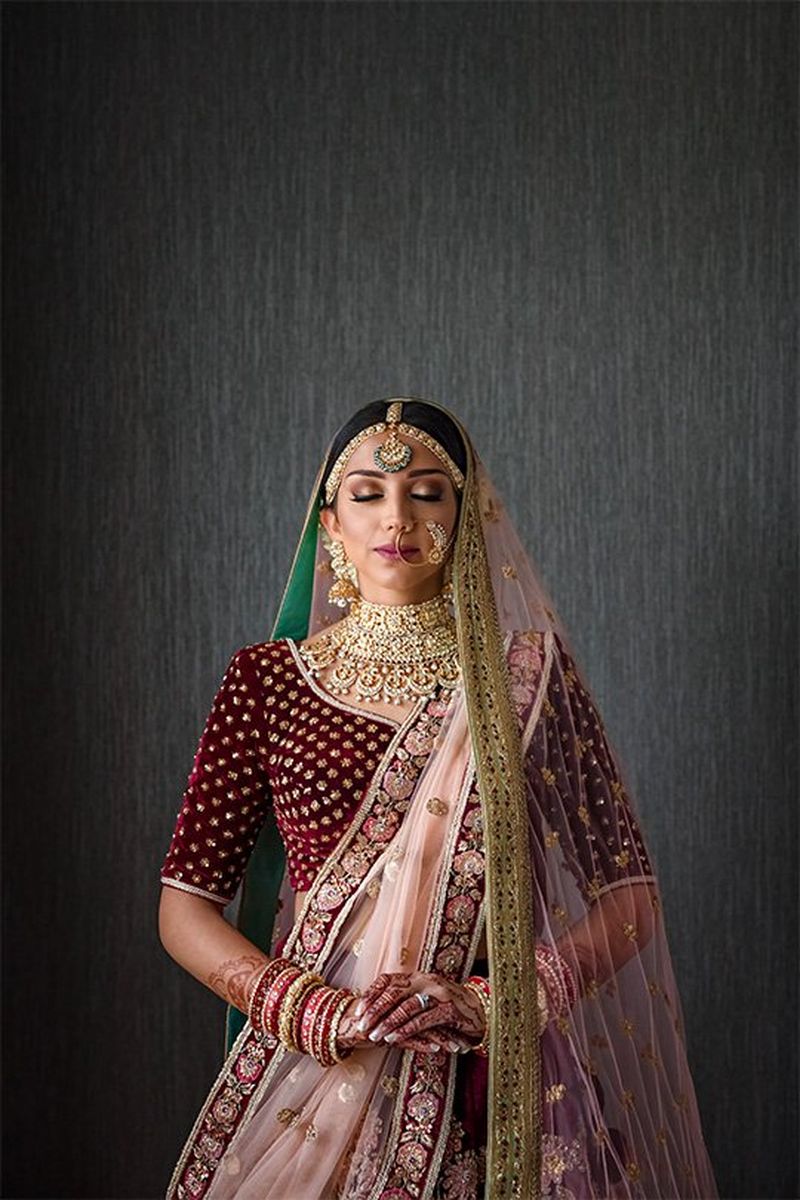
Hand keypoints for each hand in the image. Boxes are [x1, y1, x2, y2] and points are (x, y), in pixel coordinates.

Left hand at [348, 971, 485, 1053]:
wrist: (481, 1010)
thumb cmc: (448, 1008)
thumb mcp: (426, 998)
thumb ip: (406, 999)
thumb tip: (377, 1009)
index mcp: (417, 976)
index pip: (388, 980)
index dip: (371, 995)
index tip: (357, 1012)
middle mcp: (426, 980)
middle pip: (394, 992)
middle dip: (375, 1010)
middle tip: (361, 1026)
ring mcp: (438, 994)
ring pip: (406, 1007)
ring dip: (388, 1022)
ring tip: (375, 1036)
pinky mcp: (449, 1009)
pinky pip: (422, 1020)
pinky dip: (405, 1030)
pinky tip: (394, 1040)